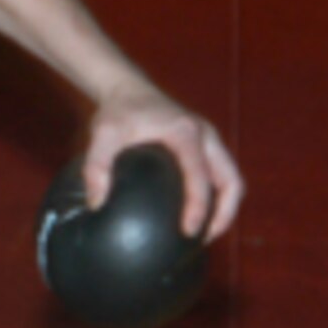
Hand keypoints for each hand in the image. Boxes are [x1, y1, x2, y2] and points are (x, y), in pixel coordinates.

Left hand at [84, 86, 243, 239]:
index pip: (200, 175)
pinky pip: (218, 175)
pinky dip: (214, 197)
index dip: (199, 206)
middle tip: (205, 239)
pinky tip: (192, 217)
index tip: (188, 231)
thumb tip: (96, 204)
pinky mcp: (205, 145)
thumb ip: (96, 166)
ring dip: (225, 208)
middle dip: (225, 213)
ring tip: (204, 235)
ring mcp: (209, 140)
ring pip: (230, 179)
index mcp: (187, 133)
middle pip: (232, 180)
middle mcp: (206, 136)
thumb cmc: (117, 112)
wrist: (130, 88)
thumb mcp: (102, 134)